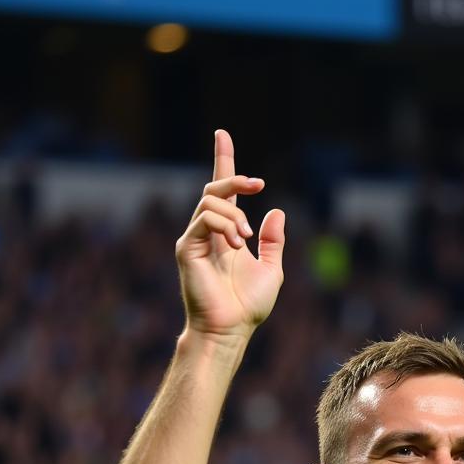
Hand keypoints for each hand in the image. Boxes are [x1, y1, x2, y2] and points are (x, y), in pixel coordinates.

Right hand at [175, 129, 285, 347]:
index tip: (222, 134)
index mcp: (227, 234)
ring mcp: (195, 239)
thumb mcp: (271, 269)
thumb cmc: (248, 306)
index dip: (224, 162)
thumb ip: (272, 241)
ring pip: (210, 201)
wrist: (230, 329)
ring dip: (234, 214)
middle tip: (258, 183)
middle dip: (235, 178)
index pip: (224, 191)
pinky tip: (237, 243)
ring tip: (246, 239)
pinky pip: (204, 219)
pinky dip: (224, 225)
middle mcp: (208, 233)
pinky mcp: (187, 248)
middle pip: (214, 189)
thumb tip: (276, 211)